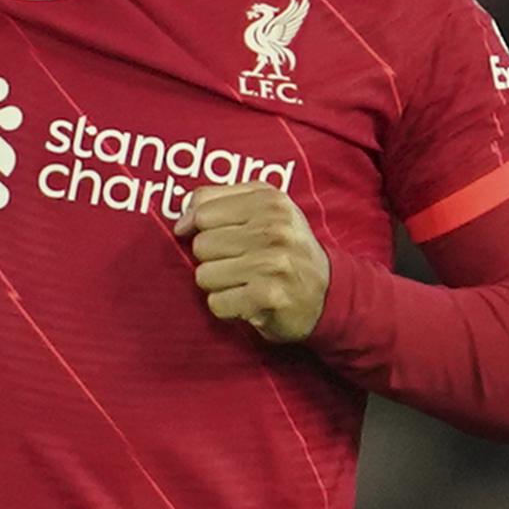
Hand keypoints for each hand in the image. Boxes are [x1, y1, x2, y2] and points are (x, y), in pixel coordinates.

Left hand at [174, 184, 330, 344]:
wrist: (327, 294)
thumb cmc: (286, 250)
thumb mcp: (264, 211)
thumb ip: (220, 202)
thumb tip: (180, 222)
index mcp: (270, 200)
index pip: (203, 209)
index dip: (198, 227)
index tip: (213, 238)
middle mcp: (273, 228)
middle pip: (201, 244)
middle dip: (213, 259)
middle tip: (241, 264)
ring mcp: (272, 262)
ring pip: (204, 275)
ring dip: (219, 285)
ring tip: (245, 282)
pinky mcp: (268, 295)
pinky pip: (216, 303)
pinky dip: (228, 307)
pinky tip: (249, 300)